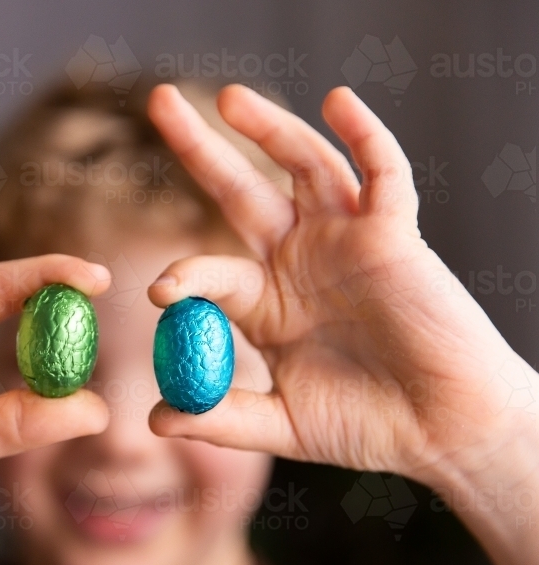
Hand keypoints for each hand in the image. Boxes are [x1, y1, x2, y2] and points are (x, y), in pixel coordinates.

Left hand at [145, 83, 538, 487]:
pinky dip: (365, 136)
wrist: (443, 431)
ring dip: (271, 127)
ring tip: (230, 98)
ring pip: (303, 166)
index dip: (185, 276)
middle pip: (240, 190)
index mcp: (265, 302)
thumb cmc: (367, 426)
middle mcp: (298, 259)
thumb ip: (223, 419)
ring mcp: (345, 240)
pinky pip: (383, 174)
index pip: (211, 273)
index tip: (160, 292)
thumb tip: (155, 421)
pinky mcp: (394, 233)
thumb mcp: (283, 425)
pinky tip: (338, 102)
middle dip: (200, 147)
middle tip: (158, 102)